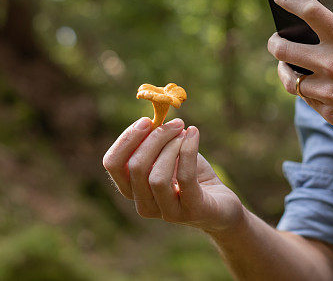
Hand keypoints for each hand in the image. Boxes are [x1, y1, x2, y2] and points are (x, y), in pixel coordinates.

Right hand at [103, 117, 243, 234]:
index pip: (112, 164)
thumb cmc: (191, 175)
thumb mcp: (168, 154)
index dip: (126, 139)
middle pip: (135, 167)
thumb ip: (154, 141)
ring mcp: (167, 212)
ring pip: (157, 177)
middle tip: (176, 123)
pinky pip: (185, 178)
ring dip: (171, 147)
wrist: (221, 202)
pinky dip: (188, 150)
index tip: (146, 120)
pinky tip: (194, 133)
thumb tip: (149, 120)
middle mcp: (144, 205)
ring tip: (185, 134)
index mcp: (132, 188)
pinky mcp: (192, 211)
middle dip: (155, 138)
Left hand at [266, 0, 332, 164]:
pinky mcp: (328, 112)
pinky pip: (308, 99)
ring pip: (290, 78)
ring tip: (288, 69)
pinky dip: (310, 94)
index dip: (290, 0)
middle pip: (283, 48)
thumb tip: (312, 40)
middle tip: (276, 42)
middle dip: (275, 44)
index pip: (311, 11)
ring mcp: (328, 89)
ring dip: (287, 74)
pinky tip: (320, 91)